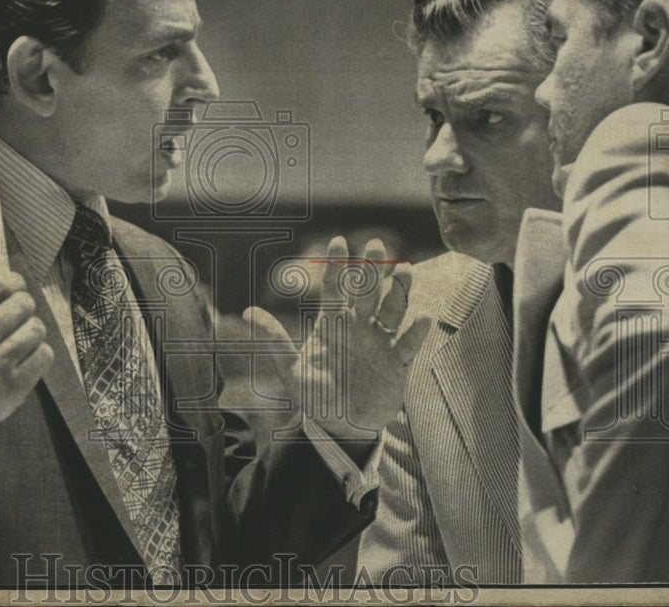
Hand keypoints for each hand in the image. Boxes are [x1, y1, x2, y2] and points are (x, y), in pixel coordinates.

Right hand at [0, 269, 52, 476]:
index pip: (0, 283)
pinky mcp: (12, 389)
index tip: (13, 289)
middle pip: (24, 303)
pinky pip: (44, 355)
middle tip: (15, 317)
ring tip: (17, 339)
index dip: (13, 283)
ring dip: (31, 331)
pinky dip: (38, 355)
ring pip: (37, 328)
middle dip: (23, 307)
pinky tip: (22, 359)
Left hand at [246, 236, 422, 443]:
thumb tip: (246, 312)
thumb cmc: (315, 396)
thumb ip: (274, 341)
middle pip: (367, 291)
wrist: (341, 427)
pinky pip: (409, 343)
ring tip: (405, 271)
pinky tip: (422, 317)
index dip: (336, 265)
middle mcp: (359, 325)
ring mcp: (381, 341)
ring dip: (400, 290)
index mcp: (333, 322)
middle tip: (376, 245)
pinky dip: (416, 331)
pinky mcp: (399, 362)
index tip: (339, 241)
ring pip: (393, 309)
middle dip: (372, 269)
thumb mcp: (291, 370)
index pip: (335, 287)